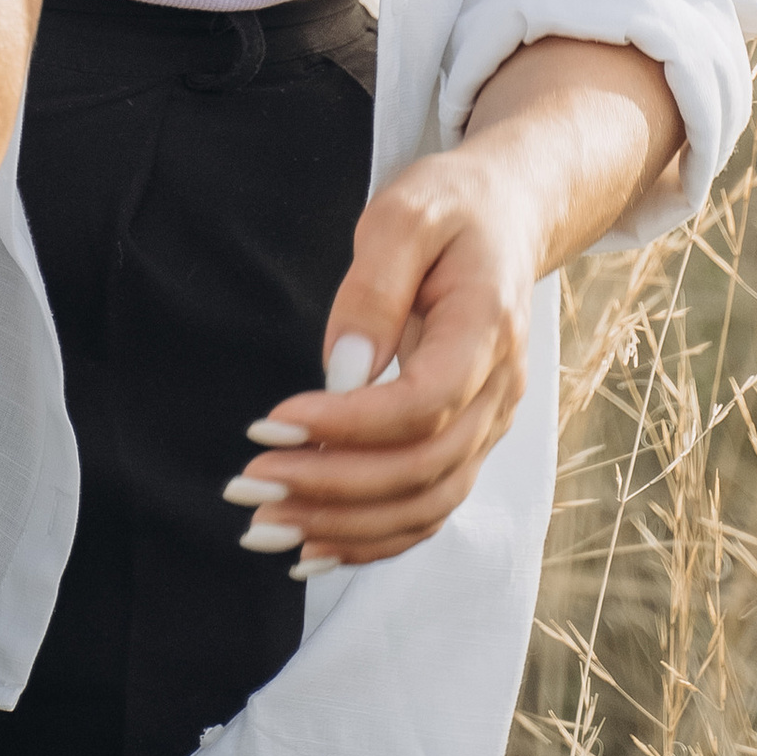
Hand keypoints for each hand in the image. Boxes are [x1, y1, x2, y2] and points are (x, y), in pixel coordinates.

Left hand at [225, 140, 549, 574]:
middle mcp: (499, 391)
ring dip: (344, 527)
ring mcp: (490, 424)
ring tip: (264, 525)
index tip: (271, 421)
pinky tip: (311, 547)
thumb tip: (341, 372)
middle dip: (330, 488)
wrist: (507, 216)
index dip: (347, 428)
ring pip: (426, 505)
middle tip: (249, 484)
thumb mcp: (405, 213)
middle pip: (423, 471)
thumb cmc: (452, 208)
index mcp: (488, 329)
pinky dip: (372, 539)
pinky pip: (427, 508)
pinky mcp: (468, 442)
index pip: (422, 405)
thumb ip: (373, 289)